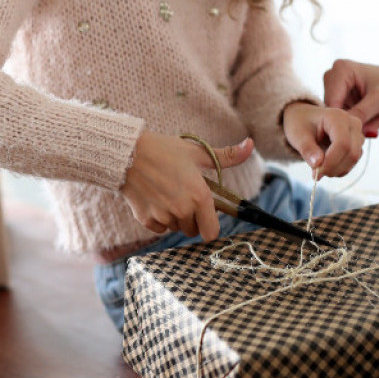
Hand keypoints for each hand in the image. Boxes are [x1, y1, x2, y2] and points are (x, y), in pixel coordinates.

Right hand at [120, 132, 253, 240]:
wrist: (127, 153)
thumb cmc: (164, 150)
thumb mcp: (196, 152)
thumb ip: (227, 155)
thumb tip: (250, 145)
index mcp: (199, 195)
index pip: (212, 232)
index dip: (210, 226)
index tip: (205, 216)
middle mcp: (183, 209)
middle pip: (193, 231)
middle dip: (191, 219)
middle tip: (183, 197)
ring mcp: (163, 215)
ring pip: (175, 228)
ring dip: (174, 218)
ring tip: (166, 194)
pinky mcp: (146, 219)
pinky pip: (159, 228)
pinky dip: (158, 219)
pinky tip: (154, 199)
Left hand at [280, 102, 363, 177]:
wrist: (305, 119)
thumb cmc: (301, 124)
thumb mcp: (298, 136)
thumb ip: (307, 150)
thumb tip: (317, 165)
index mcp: (337, 117)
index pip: (342, 144)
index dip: (331, 162)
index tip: (316, 173)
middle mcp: (352, 123)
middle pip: (351, 153)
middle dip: (334, 168)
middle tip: (316, 174)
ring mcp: (357, 133)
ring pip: (354, 159)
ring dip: (336, 169)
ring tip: (319, 168)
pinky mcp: (357, 144)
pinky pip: (353, 161)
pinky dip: (340, 169)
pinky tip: (327, 166)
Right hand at [322, 59, 378, 136]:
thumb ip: (361, 114)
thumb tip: (344, 130)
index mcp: (341, 69)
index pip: (331, 101)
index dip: (343, 118)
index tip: (360, 128)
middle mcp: (336, 77)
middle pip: (333, 110)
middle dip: (353, 120)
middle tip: (375, 119)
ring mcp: (340, 90)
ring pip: (339, 117)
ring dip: (359, 123)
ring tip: (378, 116)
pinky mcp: (346, 100)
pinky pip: (346, 119)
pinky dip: (361, 123)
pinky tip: (376, 117)